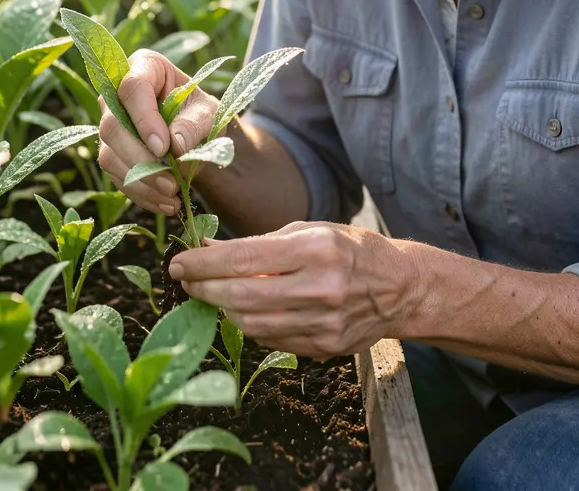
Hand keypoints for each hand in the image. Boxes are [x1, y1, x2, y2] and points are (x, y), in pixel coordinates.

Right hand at [97, 49, 220, 214]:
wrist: (198, 134)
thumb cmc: (202, 112)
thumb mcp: (210, 113)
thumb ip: (194, 125)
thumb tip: (175, 147)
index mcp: (144, 67)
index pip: (132, 88)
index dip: (144, 119)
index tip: (163, 148)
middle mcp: (117, 93)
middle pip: (112, 126)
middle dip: (141, 159)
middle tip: (171, 182)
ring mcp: (109, 124)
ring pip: (109, 155)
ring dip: (141, 181)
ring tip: (172, 196)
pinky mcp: (111, 153)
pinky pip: (116, 176)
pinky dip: (141, 193)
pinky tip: (165, 204)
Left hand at [168, 221, 414, 358]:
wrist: (400, 287)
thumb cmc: (350, 250)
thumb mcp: (309, 230)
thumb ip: (260, 243)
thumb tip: (208, 249)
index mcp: (315, 249)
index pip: (243, 259)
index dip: (203, 264)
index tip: (178, 263)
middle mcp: (320, 288)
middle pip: (242, 296)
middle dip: (205, 289)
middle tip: (185, 281)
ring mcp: (323, 323)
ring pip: (252, 324)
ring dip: (222, 310)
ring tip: (210, 295)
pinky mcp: (325, 348)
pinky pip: (271, 340)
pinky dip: (249, 326)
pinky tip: (241, 311)